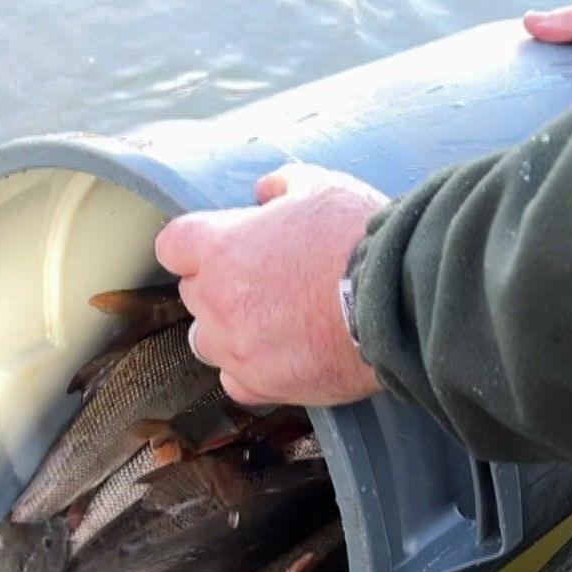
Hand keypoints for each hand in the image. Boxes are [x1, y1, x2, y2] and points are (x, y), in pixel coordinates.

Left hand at [154, 163, 386, 407]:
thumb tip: (266, 192)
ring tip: (269, 321)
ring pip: (206, 343)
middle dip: (219, 285)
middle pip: (192, 295)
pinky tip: (281, 355)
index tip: (219, 246)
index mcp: (221, 248)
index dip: (195, 245)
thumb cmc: (358, 238)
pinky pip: (236, 382)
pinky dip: (251, 370)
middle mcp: (217, 301)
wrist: (398, 300)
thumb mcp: (322, 187)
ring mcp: (237, 348)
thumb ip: (282, 186)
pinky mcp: (264, 385)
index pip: (173, 247)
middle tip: (263, 280)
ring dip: (228, 331)